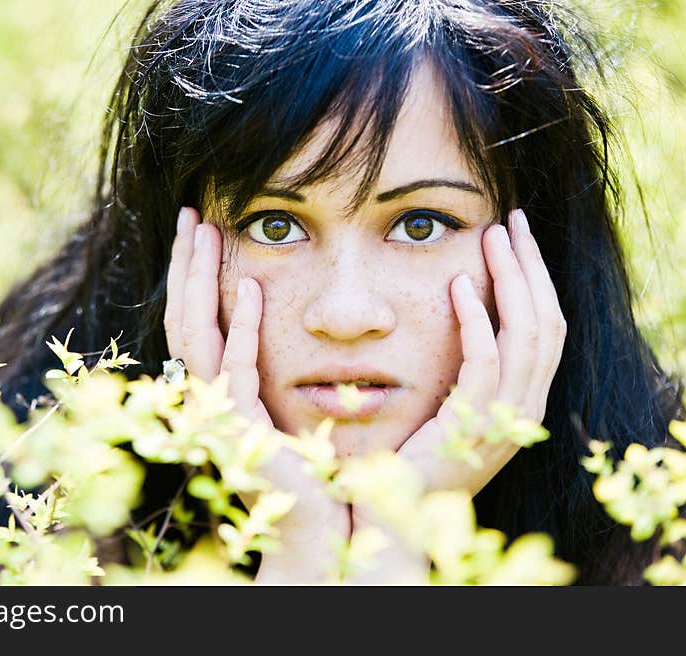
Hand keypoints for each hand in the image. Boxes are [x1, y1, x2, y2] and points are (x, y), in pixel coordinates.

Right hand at [164, 207, 349, 582]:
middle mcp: (207, 397)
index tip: (202, 228)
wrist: (315, 526)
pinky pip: (236, 370)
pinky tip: (252, 291)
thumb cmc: (310, 466)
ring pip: (196, 336)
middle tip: (192, 215)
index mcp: (215, 388)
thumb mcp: (284, 401)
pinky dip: (240, 329)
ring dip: (202, 282)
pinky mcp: (241, 429)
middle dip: (186, 266)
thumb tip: (269, 308)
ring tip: (207, 232)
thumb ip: (268, 361)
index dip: (193, 276)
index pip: (192, 321)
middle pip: (183, 319)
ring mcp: (219, 413)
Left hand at [395, 208, 565, 494]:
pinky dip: (477, 319)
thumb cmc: (417, 452)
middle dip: (532, 268)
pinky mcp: (474, 424)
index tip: (518, 239)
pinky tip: (461, 284)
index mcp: (524, 400)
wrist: (399, 509)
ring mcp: (506, 419)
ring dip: (512, 280)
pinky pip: (485, 362)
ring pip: (527, 336)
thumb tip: (461, 305)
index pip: (547, 329)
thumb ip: (468, 364)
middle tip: (513, 222)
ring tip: (493, 237)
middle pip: (547, 324)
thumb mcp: (453, 402)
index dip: (538, 281)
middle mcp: (526, 407)